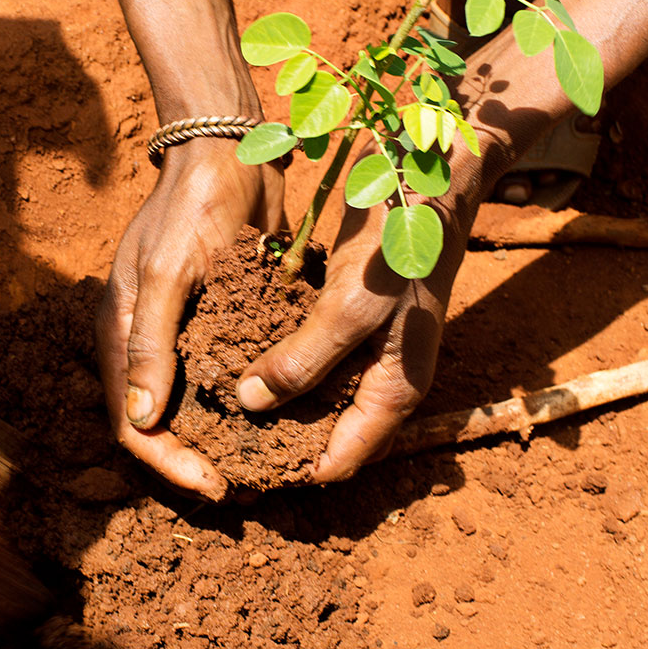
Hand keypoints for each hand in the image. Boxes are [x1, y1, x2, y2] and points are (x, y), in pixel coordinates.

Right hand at [96, 138, 285, 500]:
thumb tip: (142, 420)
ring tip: (260, 464)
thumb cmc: (192, 206)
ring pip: (191, 405)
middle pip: (159, 423)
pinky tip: (277, 419)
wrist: (229, 149)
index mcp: (119, 333)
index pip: (131, 425)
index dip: (167, 463)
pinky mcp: (216, 317)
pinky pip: (222, 374)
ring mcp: (181, 330)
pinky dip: (241, 403)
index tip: (214, 486)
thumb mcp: (168, 273)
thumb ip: (152, 343)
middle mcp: (145, 340)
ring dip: (218, 437)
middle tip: (242, 485)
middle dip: (193, 459)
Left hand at [235, 153, 480, 482]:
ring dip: (274, 401)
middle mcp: (382, 379)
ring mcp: (368, 348)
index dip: (291, 472)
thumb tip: (250, 404)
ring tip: (217, 402)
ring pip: (314, 396)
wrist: (430, 176)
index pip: (340, 463)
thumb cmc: (400, 245)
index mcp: (394, 392)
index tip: (237, 469)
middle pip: (326, 435)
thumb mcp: (350, 308)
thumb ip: (304, 361)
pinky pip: (310, 356)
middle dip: (276, 442)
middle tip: (218, 439)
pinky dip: (279, 361)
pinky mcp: (350, 317)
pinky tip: (237, 352)